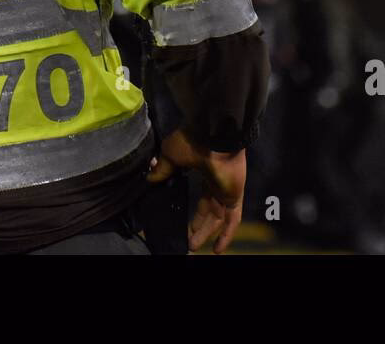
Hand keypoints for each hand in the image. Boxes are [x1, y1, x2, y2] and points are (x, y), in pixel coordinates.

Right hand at [147, 128, 244, 253]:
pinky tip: (218, 250)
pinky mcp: (234, 196)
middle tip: (188, 240)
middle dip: (198, 226)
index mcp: (203, 170)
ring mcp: (227, 189)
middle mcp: (216, 182)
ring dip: (206, 233)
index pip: (199, 195)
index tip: (179, 219)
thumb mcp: (170, 155)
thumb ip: (163, 169)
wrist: (213, 134)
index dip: (191, 209)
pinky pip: (233, 220)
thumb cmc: (192, 140)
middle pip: (209, 210)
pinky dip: (226, 235)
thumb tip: (150, 179)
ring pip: (217, 217)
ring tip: (193, 247)